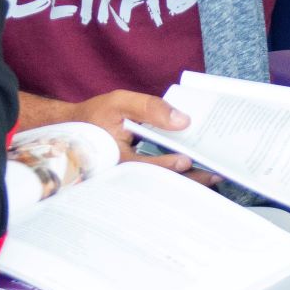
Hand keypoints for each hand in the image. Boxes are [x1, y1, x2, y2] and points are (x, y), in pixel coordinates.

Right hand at [66, 90, 218, 186]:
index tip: (185, 161)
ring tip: (214, 176)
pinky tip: (199, 172)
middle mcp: (125, 176)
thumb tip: (182, 121)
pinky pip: (161, 182)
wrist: (73, 131)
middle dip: (188, 181)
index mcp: (115, 160)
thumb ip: (148, 108)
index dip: (164, 165)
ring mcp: (132, 181)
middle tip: (215, 175)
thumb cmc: (95, 116)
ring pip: (163, 187)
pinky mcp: (139, 179)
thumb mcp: (119, 103)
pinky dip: (180, 178)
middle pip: (160, 184)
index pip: (143, 168)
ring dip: (188, 182)